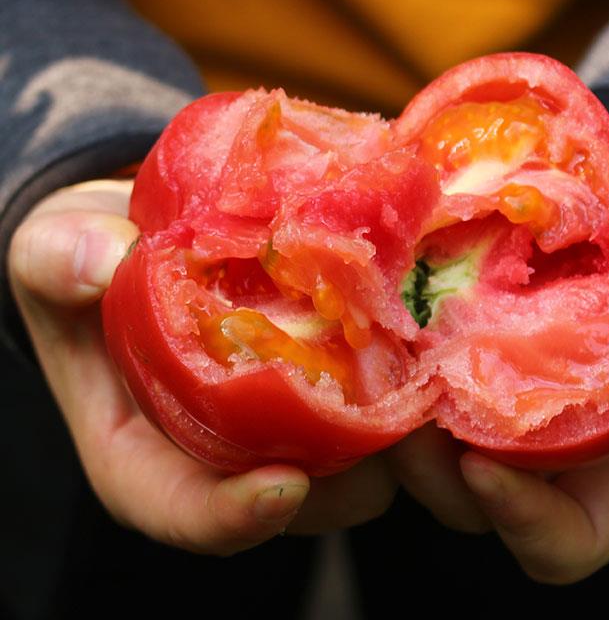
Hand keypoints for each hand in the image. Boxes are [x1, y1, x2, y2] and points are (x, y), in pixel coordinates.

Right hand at [9, 179, 395, 554]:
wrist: (150, 228)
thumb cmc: (94, 254)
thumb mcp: (54, 248)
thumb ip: (58, 255)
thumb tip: (103, 259)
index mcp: (142, 446)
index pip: (181, 509)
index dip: (230, 516)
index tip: (282, 486)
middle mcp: (220, 445)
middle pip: (293, 500)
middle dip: (345, 479)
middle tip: (388, 427)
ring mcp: (277, 414)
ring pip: (350, 459)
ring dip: (390, 433)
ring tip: (417, 379)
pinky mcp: (319, 373)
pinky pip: (373, 399)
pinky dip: (400, 379)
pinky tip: (417, 334)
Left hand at [388, 128, 608, 581]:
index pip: (574, 534)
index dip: (523, 520)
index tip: (479, 465)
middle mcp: (567, 430)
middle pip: (477, 496)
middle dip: (429, 464)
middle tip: (402, 395)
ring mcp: (517, 387)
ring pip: (432, 442)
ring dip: (393, 408)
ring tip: (377, 347)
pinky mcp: (483, 338)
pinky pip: (422, 370)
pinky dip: (392, 350)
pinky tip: (380, 289)